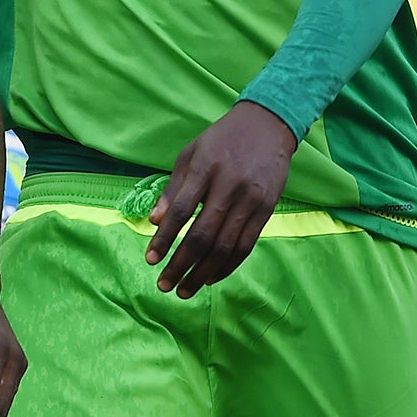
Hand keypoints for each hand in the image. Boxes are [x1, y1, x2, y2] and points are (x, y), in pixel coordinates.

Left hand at [145, 100, 296, 298]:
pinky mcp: (267, 210)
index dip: (164, 238)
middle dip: (181, 264)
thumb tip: (153, 221)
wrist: (267, 126)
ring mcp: (250, 200)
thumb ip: (172, 188)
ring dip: (203, 272)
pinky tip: (211, 277)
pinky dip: (228, 265)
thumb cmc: (220, 141)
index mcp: (204, 170)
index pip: (180, 211)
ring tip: (185, 289)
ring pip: (225, 246)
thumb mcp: (190, 154)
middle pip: (203, 235)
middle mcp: (228, 187)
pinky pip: (246, 245)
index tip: (150, 259)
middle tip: (164, 285)